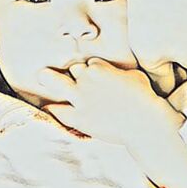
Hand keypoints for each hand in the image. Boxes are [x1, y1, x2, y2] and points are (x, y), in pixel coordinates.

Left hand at [42, 58, 178, 146]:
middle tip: (67, 73)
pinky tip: (48, 108)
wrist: (145, 124)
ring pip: (57, 82)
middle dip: (73, 72)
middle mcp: (87, 79)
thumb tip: (116, 73)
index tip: (96, 79)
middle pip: (73, 69)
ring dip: (49, 79)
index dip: (93, 71)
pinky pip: (60, 111)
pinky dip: (53, 109)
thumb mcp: (134, 75)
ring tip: (41, 76)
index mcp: (99, 67)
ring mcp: (81, 98)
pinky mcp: (80, 117)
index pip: (90, 64)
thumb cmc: (145, 99)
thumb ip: (119, 71)